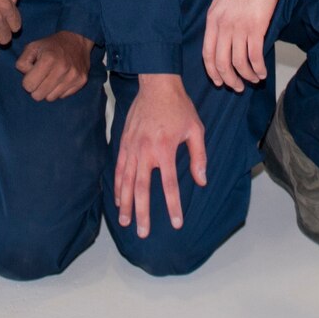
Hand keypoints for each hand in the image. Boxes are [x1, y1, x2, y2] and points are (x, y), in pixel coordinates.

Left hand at [15, 31, 92, 100]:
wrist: (77, 40)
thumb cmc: (50, 45)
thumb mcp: (32, 47)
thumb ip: (22, 62)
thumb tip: (26, 77)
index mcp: (48, 59)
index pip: (28, 86)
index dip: (27, 81)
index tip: (32, 74)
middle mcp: (62, 68)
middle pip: (38, 96)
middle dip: (36, 88)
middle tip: (41, 78)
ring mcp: (73, 76)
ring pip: (50, 98)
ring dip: (48, 90)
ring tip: (51, 78)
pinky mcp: (81, 81)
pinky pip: (62, 96)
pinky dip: (59, 90)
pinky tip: (61, 79)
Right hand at [113, 74, 206, 238]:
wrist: (157, 84)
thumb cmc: (179, 107)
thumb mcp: (196, 130)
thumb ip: (198, 157)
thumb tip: (201, 181)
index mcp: (165, 148)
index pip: (168, 184)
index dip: (173, 206)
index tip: (176, 223)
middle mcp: (146, 150)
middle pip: (141, 188)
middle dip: (142, 212)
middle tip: (142, 233)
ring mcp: (132, 147)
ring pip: (126, 181)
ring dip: (125, 203)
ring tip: (125, 222)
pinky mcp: (124, 142)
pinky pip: (118, 168)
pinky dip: (117, 185)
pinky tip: (118, 199)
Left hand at [201, 0, 282, 90]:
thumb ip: (220, 18)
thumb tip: (223, 37)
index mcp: (212, 19)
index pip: (206, 54)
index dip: (212, 72)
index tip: (219, 81)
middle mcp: (223, 25)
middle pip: (221, 62)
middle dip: (229, 79)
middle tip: (237, 87)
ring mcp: (239, 26)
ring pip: (239, 62)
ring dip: (247, 76)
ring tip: (254, 80)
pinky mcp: (256, 26)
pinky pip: (255, 56)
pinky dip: (258, 68)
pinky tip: (263, 72)